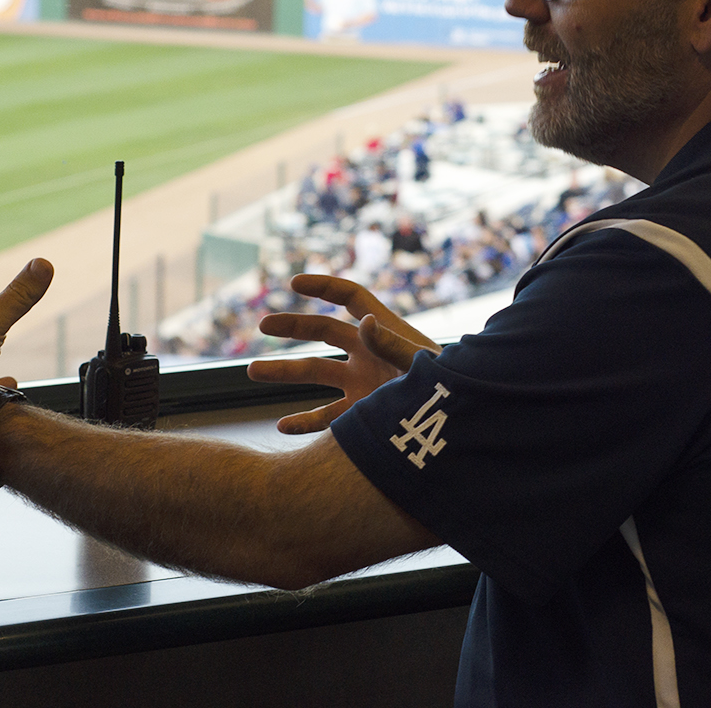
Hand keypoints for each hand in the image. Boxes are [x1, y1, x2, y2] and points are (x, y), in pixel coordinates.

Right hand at [250, 275, 439, 435]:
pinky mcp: (361, 414)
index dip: (324, 286)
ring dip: (284, 372)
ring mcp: (362, 384)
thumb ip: (393, 344)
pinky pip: (326, 417)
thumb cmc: (450, 385)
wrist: (460, 419)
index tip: (293, 282)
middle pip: (323, 332)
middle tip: (263, 324)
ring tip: (250, 371)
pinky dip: (305, 422)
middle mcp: (368, 353)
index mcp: (383, 330)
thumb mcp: (421, 362)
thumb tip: (363, 322)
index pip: (350, 298)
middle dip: (293, 326)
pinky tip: (283, 427)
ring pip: (315, 374)